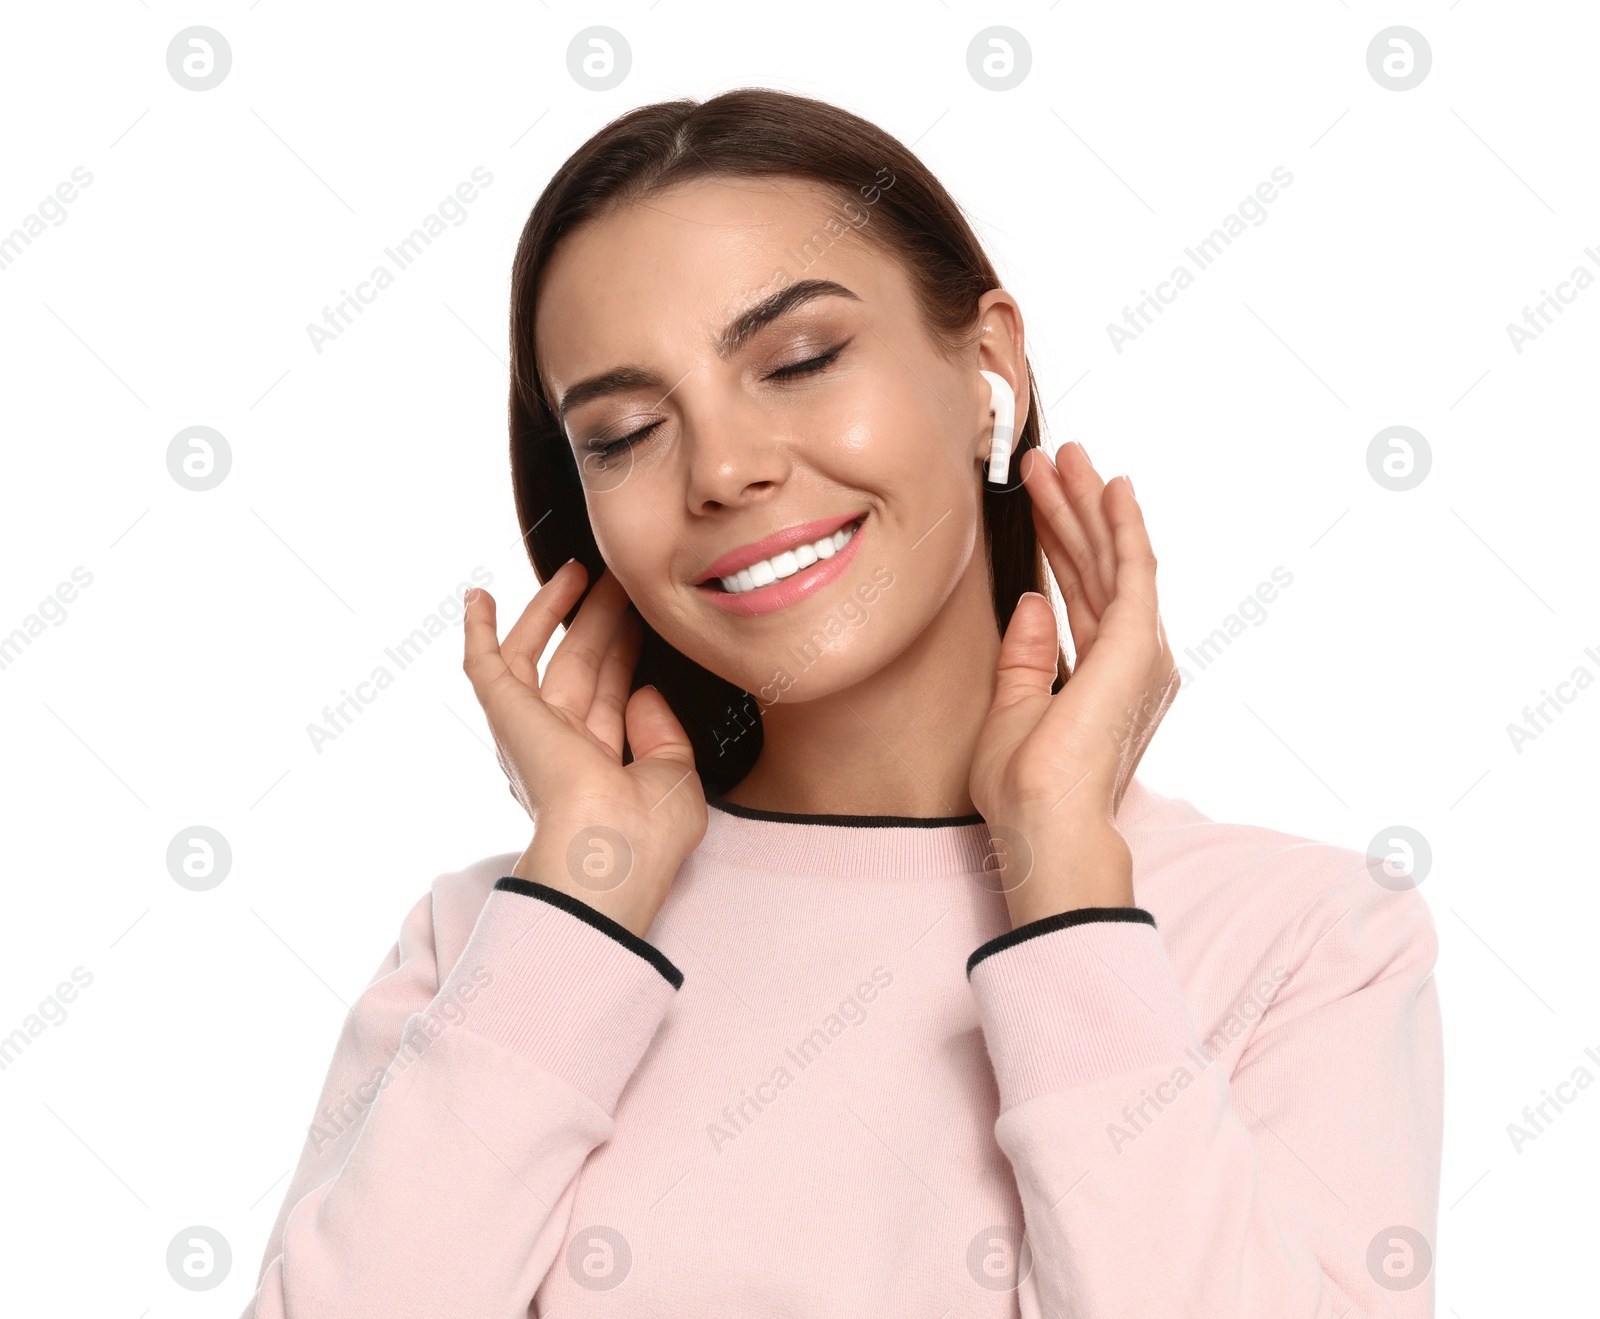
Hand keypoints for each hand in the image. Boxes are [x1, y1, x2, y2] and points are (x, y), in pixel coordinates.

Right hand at [462, 562, 706, 937]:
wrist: (604, 857)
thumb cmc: (646, 836)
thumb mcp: (676, 779)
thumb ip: (663, 733)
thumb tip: (643, 691)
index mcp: (599, 769)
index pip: (612, 697)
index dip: (627, 654)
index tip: (644, 618)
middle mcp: (560, 749)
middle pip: (581, 666)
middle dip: (599, 622)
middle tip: (618, 581)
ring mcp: (531, 731)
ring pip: (540, 656)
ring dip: (556, 612)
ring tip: (577, 571)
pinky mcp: (507, 716)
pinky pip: (485, 664)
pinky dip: (479, 629)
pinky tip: (480, 596)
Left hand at [968, 444, 1178, 927]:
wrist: (1044, 820)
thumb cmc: (1025, 786)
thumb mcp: (1014, 707)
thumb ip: (1027, 655)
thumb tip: (1032, 603)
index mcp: (1104, 676)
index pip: (1079, 592)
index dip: (1060, 541)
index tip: (1041, 498)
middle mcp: (1132, 660)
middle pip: (1097, 567)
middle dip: (1075, 510)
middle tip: (1055, 458)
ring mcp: (1141, 651)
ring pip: (1111, 559)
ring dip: (1088, 505)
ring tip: (1067, 456)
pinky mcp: (1138, 643)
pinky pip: (1131, 569)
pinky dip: (1122, 525)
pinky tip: (1112, 486)